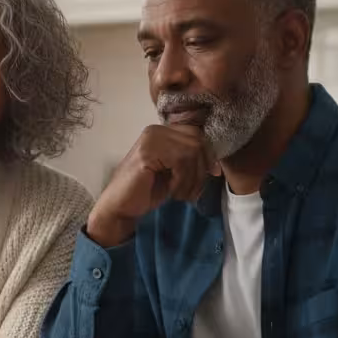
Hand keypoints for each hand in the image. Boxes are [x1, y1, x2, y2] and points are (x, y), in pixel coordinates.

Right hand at [88, 124, 219, 246]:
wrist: (120, 207)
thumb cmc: (147, 191)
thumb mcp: (175, 174)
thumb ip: (192, 163)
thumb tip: (217, 165)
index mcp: (162, 132)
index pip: (197, 135)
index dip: (208, 156)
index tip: (209, 176)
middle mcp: (156, 130)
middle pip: (198, 141)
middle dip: (201, 169)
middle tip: (192, 191)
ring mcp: (150, 139)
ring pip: (192, 151)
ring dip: (192, 179)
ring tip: (181, 194)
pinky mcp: (147, 152)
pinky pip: (180, 161)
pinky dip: (182, 181)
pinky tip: (172, 192)